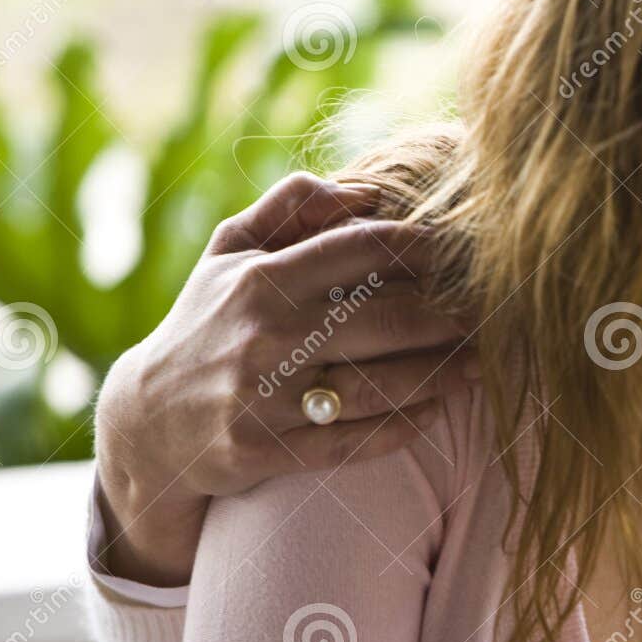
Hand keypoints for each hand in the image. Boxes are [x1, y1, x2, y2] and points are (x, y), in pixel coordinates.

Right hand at [93, 171, 480, 585]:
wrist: (147, 424)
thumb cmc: (209, 322)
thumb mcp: (229, 252)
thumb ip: (289, 206)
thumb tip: (359, 189)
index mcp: (260, 279)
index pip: (361, 248)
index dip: (424, 246)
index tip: (464, 250)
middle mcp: (263, 337)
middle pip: (385, 319)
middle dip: (450, 314)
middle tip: (495, 311)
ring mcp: (263, 399)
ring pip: (378, 385)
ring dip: (441, 374)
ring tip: (482, 361)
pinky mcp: (265, 452)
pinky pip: (354, 441)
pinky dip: (403, 426)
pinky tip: (438, 410)